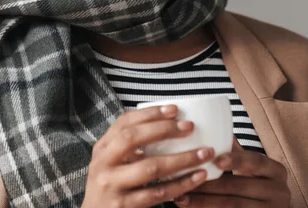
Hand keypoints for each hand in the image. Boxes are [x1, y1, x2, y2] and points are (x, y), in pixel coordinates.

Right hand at [81, 105, 215, 207]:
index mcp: (102, 148)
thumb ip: (129, 145)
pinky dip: (181, 184)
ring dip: (182, 159)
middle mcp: (103, 164)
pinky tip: (199, 177)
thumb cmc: (110, 185)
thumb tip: (168, 122)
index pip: (124, 122)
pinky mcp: (124, 206)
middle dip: (164, 129)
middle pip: (132, 138)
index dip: (150, 113)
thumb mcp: (111, 161)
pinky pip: (159, 193)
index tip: (174, 109)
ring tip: (205, 152)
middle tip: (190, 127)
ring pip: (151, 167)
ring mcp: (112, 186)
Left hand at [173, 138, 289, 207]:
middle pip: (241, 185)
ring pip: (233, 205)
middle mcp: (279, 191)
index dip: (237, 160)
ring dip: (204, 201)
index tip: (216, 160)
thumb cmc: (257, 183)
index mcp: (276, 171)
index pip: (256, 161)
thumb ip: (237, 152)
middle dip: (210, 184)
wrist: (269, 207)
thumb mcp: (253, 168)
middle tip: (186, 178)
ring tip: (182, 197)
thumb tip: (212, 128)